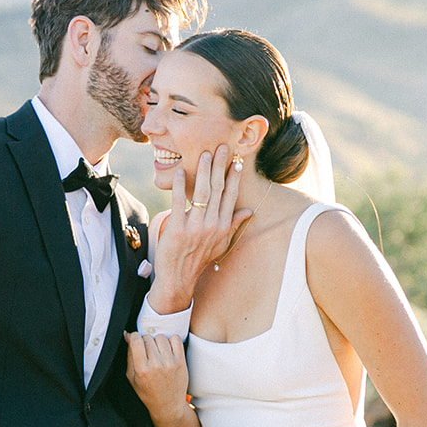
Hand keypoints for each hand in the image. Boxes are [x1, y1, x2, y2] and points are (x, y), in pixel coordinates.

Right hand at [124, 330, 188, 418]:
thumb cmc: (148, 392)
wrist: (168, 405)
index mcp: (142, 370)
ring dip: (157, 341)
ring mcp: (170, 363)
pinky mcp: (181, 361)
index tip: (135, 341)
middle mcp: (156, 365)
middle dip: (145, 341)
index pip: (136, 340)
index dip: (134, 337)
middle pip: (148, 337)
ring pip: (161, 337)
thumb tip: (127, 335)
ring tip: (157, 352)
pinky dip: (171, 341)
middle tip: (147, 351)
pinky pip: (176, 339)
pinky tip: (167, 350)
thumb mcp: (132, 377)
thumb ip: (129, 355)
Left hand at [145, 144, 250, 313]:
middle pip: (218, 190)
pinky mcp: (178, 229)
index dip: (234, 177)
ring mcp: (195, 227)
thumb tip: (248, 211)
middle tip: (222, 148)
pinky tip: (181, 171)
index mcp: (223, 227)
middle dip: (221, 167)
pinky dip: (180, 186)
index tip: (236, 160)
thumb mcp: (220, 244)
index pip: (231, 196)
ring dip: (204, 171)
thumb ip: (233, 225)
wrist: (178, 278)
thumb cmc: (198, 259)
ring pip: (202, 193)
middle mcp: (212, 226)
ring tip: (205, 154)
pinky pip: (179, 202)